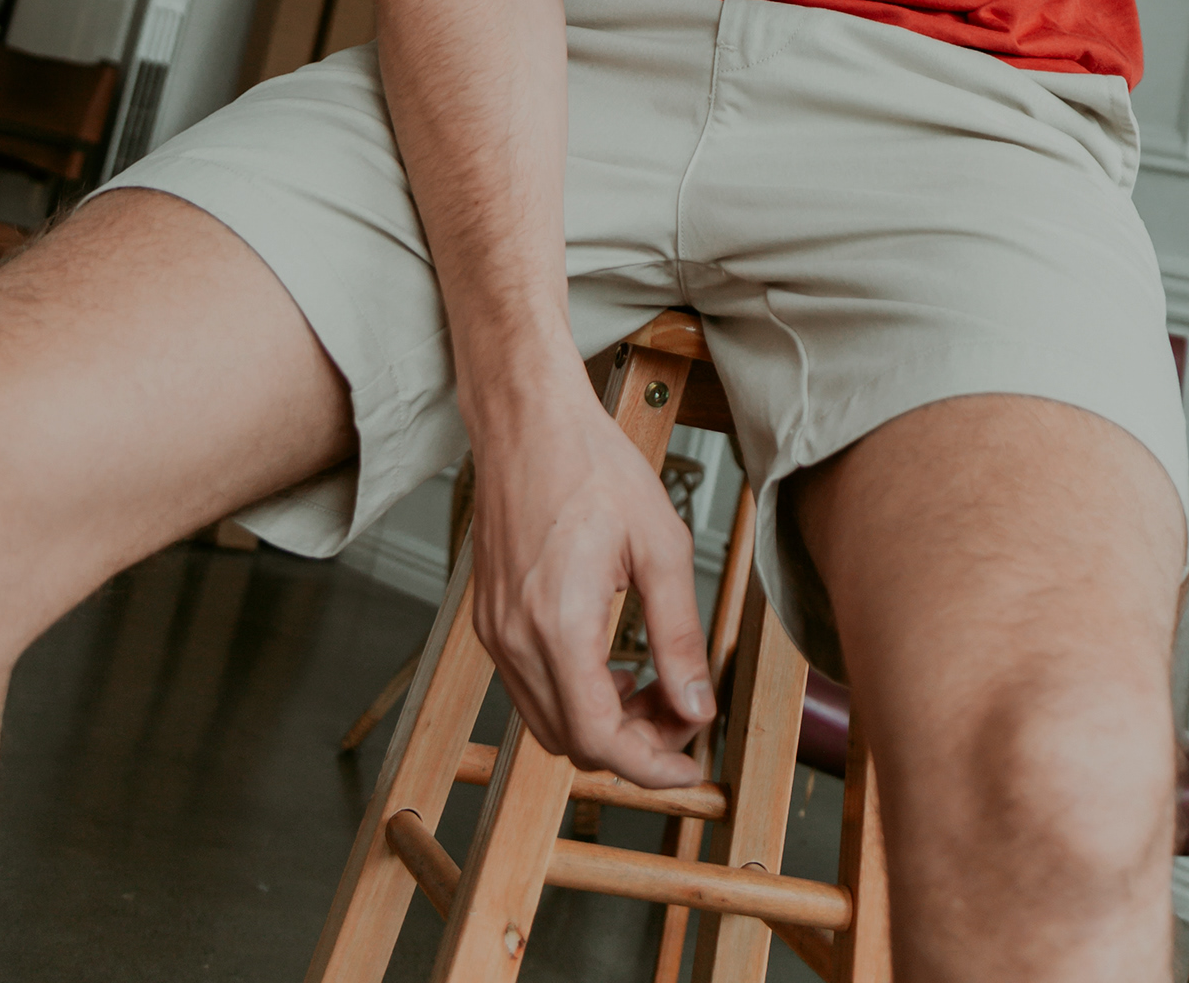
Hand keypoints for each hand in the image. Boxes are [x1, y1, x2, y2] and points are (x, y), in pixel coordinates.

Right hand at [468, 385, 715, 786]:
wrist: (527, 419)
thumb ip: (679, 635)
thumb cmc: (590, 463)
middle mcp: (516, 638)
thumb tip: (696, 705)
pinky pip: (530, 688)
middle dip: (634, 747)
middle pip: (572, 742)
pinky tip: (613, 666)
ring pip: (548, 722)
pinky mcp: (491, 619)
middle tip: (683, 717)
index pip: (599, 739)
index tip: (690, 768)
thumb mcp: (660, 545)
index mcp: (558, 623)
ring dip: (604, 724)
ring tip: (654, 691)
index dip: (650, 768)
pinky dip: (575, 696)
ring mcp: (496, 631)